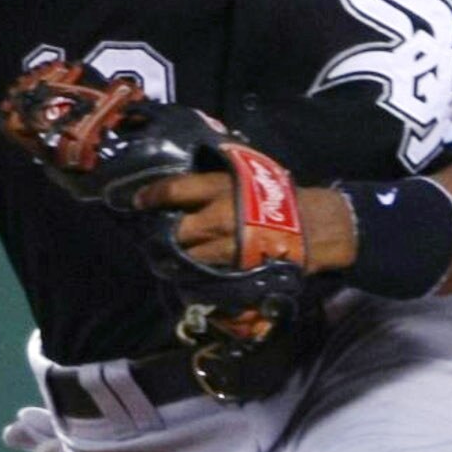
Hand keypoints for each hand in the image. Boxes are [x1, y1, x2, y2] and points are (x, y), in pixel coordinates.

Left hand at [134, 174, 357, 274]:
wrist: (315, 226)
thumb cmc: (282, 196)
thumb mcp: (250, 175)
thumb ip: (217, 180)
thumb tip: (187, 183)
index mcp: (220, 189)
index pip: (173, 191)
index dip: (150, 196)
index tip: (136, 201)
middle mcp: (217, 218)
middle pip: (174, 230)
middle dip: (160, 235)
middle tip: (152, 237)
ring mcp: (225, 248)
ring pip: (185, 257)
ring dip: (173, 259)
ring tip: (165, 260)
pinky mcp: (234, 270)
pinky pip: (204, 276)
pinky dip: (193, 277)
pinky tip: (188, 276)